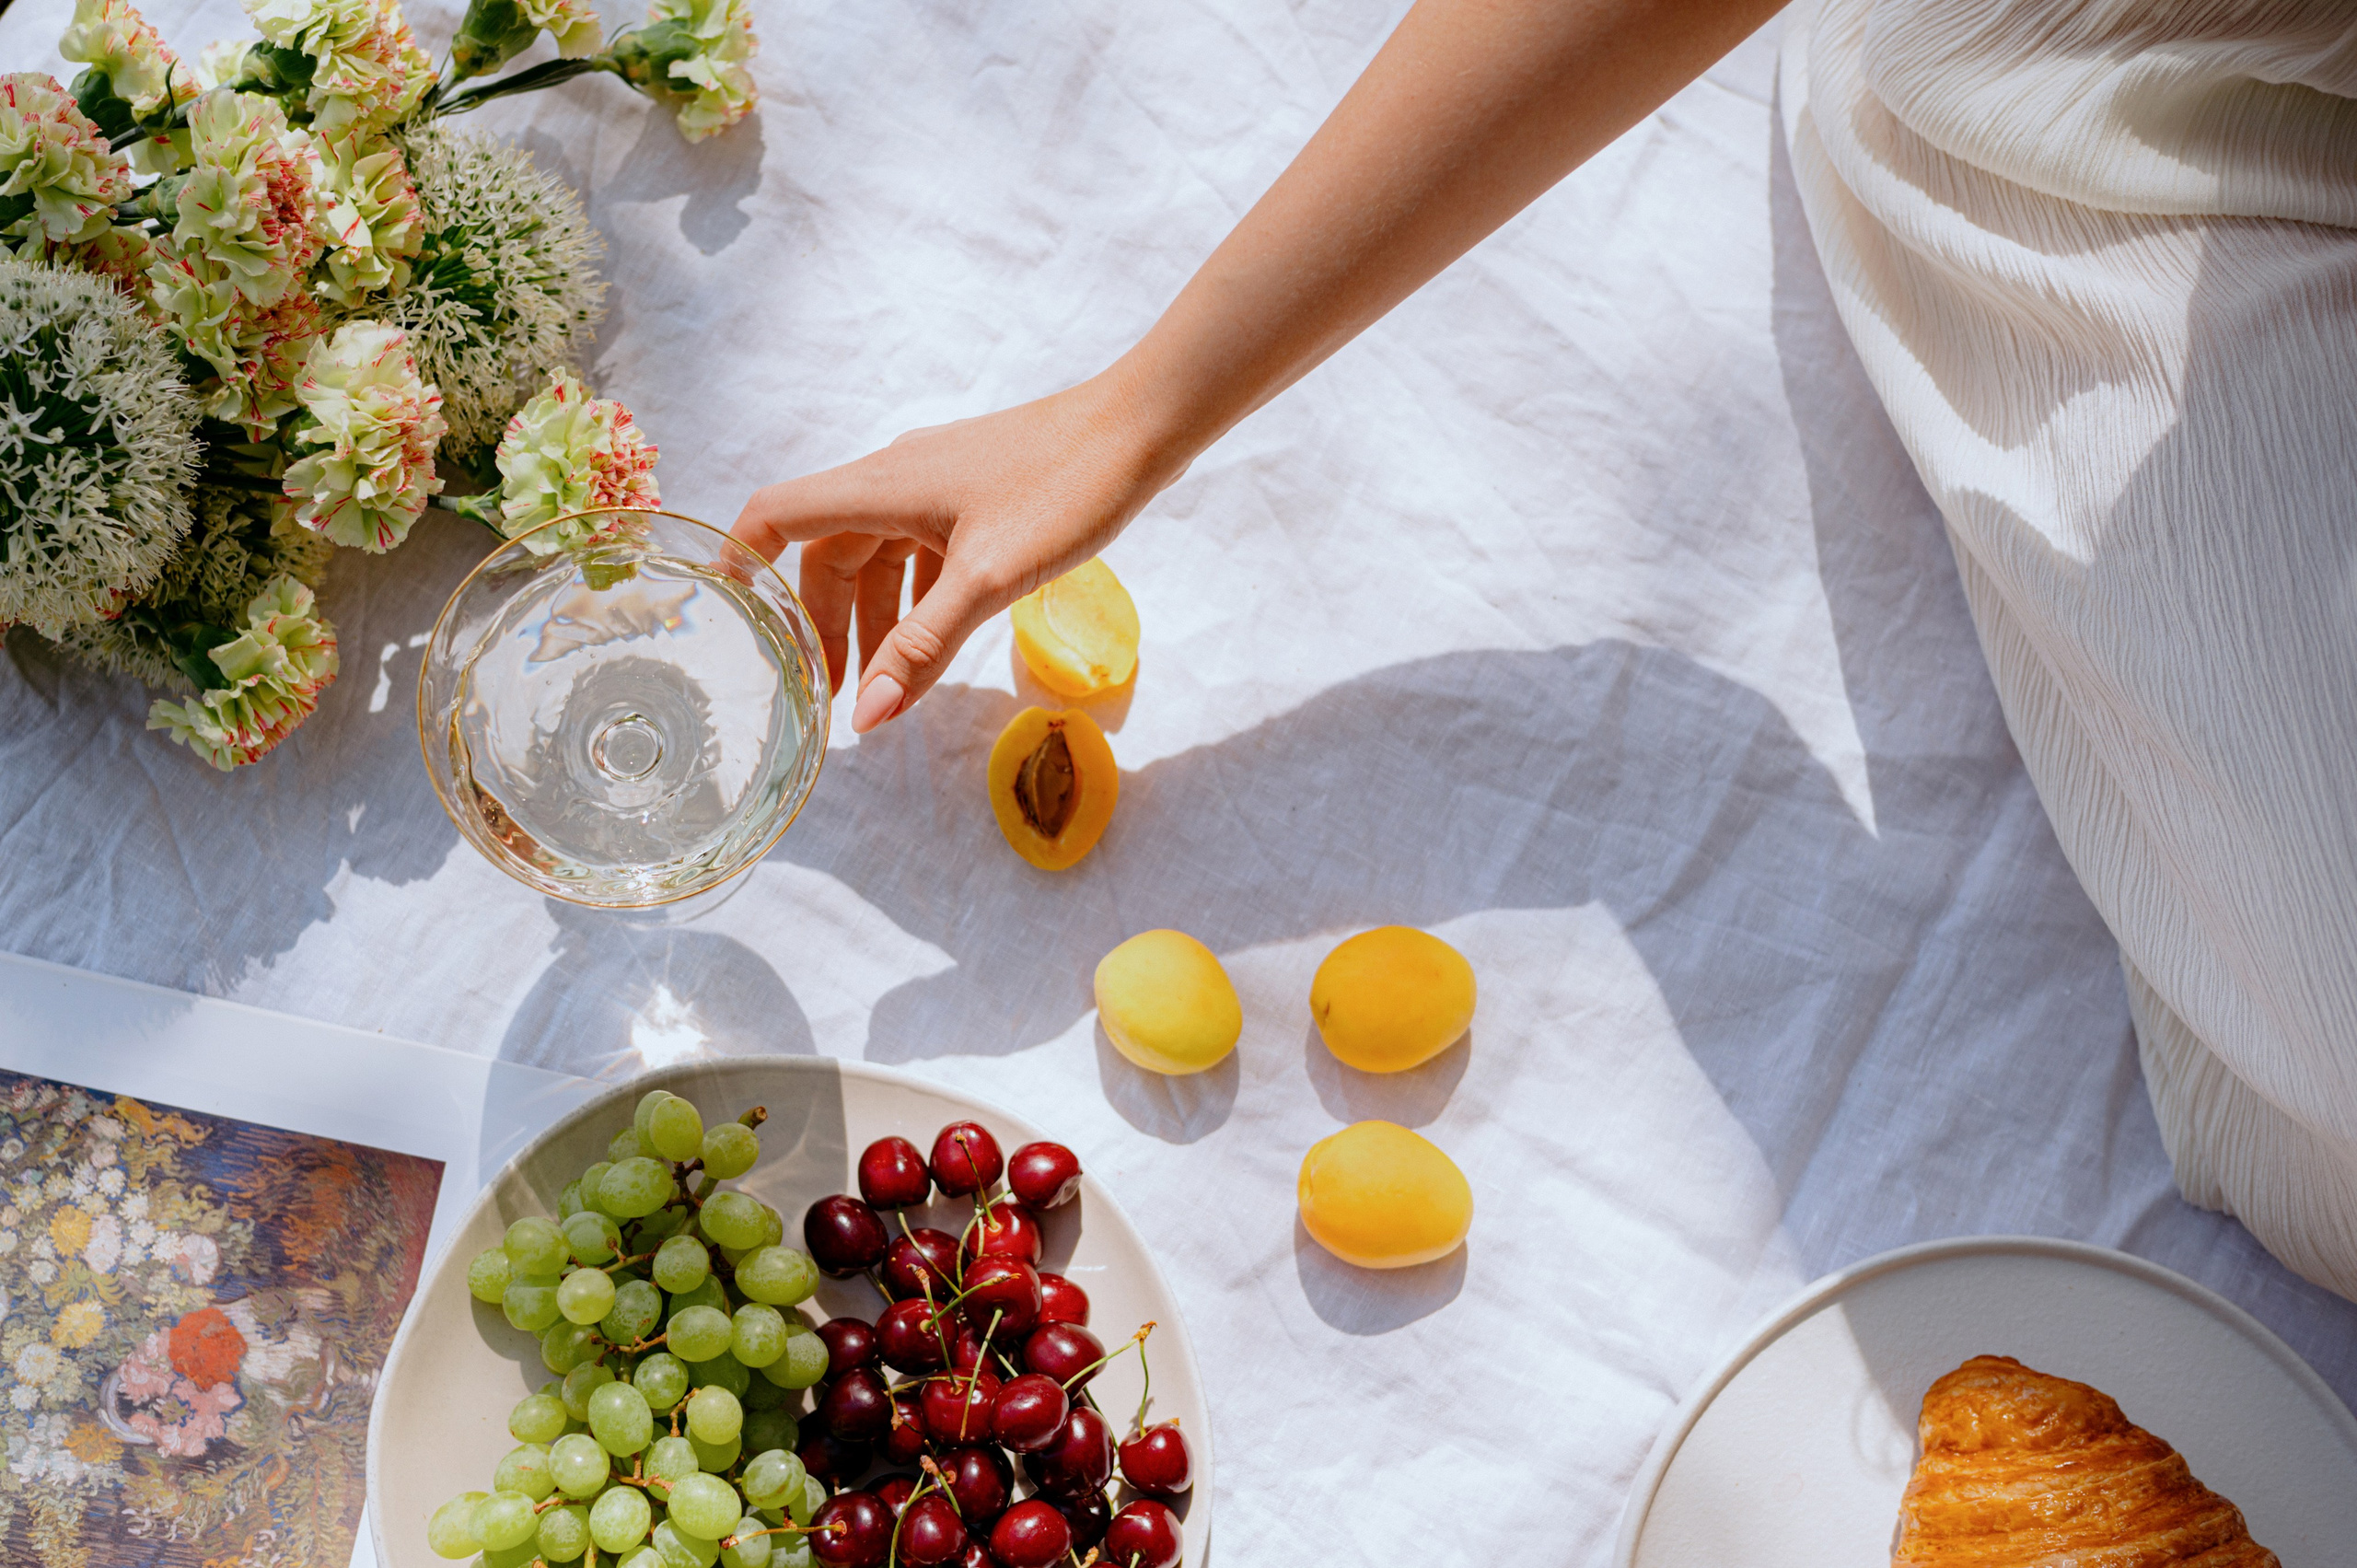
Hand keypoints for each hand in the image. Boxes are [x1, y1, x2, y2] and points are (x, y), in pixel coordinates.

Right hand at [732, 371, 1176, 731]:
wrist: (1141, 428)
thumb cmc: (1065, 489)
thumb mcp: (986, 581)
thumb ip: (921, 648)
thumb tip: (864, 716)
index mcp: (879, 486)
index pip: (775, 517)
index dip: (739, 563)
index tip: (727, 620)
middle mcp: (894, 478)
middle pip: (827, 552)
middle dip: (824, 623)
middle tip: (832, 691)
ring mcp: (935, 483)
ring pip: (878, 555)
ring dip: (874, 617)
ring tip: (884, 682)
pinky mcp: (972, 493)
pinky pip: (920, 548)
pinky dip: (916, 596)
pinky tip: (936, 637)